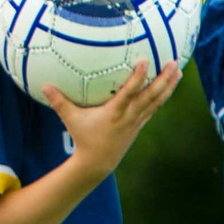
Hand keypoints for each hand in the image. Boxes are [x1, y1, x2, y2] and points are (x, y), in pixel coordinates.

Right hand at [42, 60, 180, 176]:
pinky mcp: (139, 125)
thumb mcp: (70, 120)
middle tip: (172, 63)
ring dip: (168, 87)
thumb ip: (59, 102)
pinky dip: (162, 96)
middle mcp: (129, 116)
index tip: (144, 60)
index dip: (138, 77)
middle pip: (150, 96)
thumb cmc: (84, 138)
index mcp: (115, 113)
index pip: (129, 92)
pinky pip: (154, 107)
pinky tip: (169, 86)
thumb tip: (44, 85)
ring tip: (178, 71)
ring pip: (157, 102)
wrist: (97, 163)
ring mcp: (137, 121)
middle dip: (163, 80)